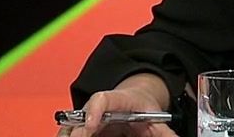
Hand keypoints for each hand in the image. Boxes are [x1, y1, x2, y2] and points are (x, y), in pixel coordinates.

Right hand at [56, 78, 175, 136]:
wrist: (134, 100)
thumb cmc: (142, 107)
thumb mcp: (156, 118)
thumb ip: (164, 132)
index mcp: (117, 100)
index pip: (102, 99)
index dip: (94, 110)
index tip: (91, 124)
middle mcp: (96, 108)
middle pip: (80, 119)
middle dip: (80, 133)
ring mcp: (85, 120)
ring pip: (69, 130)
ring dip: (72, 135)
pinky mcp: (81, 130)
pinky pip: (70, 135)